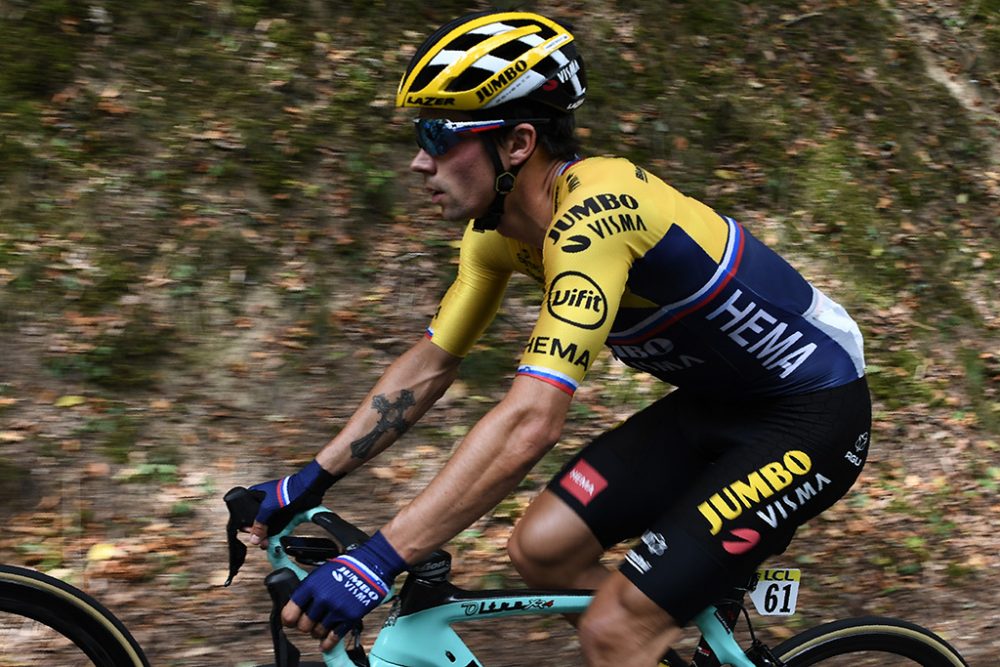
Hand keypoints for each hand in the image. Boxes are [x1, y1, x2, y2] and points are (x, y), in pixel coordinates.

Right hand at [247, 460, 337, 545]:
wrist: (307, 489)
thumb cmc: (288, 490)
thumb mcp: (268, 507)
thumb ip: (259, 523)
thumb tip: (253, 538)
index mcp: (256, 495)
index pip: (245, 513)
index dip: (247, 525)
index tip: (249, 534)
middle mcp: (264, 503)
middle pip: (257, 521)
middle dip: (258, 533)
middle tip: (259, 541)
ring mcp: (274, 509)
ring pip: (267, 525)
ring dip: (266, 536)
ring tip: (266, 544)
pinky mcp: (284, 515)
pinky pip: (277, 527)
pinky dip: (275, 534)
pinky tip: (273, 541)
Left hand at [282, 531, 405, 650]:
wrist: (370, 567)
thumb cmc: (346, 567)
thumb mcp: (320, 572)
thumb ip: (307, 589)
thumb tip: (295, 604)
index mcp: (311, 586)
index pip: (289, 613)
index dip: (288, 619)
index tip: (291, 620)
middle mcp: (322, 598)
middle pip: (303, 626)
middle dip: (305, 625)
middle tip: (308, 621)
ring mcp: (336, 609)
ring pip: (317, 632)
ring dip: (317, 631)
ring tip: (321, 625)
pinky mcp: (349, 617)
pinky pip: (334, 637)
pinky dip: (328, 642)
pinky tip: (325, 643)